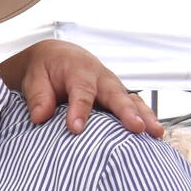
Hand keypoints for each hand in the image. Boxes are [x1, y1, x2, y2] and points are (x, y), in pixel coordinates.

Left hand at [0, 38, 163, 136]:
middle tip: (136, 128)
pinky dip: (146, 117)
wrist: (57, 56)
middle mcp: (101, 77)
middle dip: (126, 112)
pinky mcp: (118, 95)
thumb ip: (38, 97)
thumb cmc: (45, 70)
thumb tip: (40, 117)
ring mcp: (113, 86)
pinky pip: (135, 106)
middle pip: (116, 95)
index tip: (76, 129)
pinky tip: (155, 134)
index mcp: (78, 71)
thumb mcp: (34, 79)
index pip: (81, 91)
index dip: (79, 110)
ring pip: (131, 100)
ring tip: (156, 133)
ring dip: (145, 116)